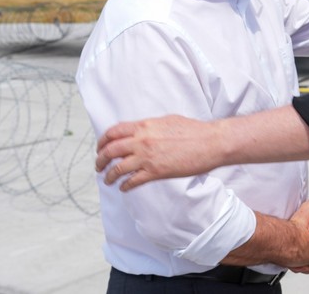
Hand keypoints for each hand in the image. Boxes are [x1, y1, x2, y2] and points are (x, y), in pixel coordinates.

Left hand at [95, 114, 215, 189]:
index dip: (102, 141)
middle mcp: (142, 141)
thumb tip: (140, 131)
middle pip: (110, 151)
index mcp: (144, 126)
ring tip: (108, 180)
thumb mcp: (167, 121)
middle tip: (99, 166)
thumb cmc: (194, 130)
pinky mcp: (156, 172)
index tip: (100, 148)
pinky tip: (124, 188)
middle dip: (100, 160)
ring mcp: (147, 157)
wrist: (210, 142)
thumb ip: (150, 127)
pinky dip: (125, 186)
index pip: (113, 132)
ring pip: (118, 168)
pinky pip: (132, 181)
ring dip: (109, 176)